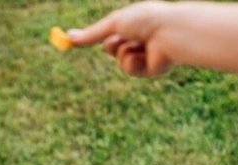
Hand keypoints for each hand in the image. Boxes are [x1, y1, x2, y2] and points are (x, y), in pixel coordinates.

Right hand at [68, 1, 183, 76]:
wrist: (170, 33)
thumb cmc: (145, 21)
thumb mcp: (114, 24)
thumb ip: (92, 34)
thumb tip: (68, 37)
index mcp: (135, 23)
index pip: (111, 32)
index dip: (97, 37)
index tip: (82, 42)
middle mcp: (140, 39)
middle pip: (114, 49)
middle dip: (112, 46)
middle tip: (114, 42)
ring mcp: (146, 55)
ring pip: (120, 61)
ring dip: (122, 53)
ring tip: (136, 45)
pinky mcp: (151, 69)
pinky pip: (131, 70)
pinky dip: (133, 63)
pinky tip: (143, 56)